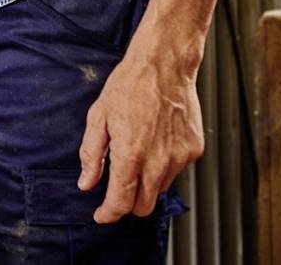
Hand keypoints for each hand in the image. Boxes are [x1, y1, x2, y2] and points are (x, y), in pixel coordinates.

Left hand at [77, 38, 203, 221]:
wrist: (164, 66)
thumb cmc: (129, 86)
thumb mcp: (98, 117)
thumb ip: (91, 154)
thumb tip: (86, 182)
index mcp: (131, 155)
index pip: (121, 202)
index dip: (109, 213)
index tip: (101, 215)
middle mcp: (159, 162)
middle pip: (144, 206)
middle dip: (128, 204)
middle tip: (115, 190)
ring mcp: (180, 158)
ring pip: (160, 189)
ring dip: (145, 183)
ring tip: (136, 152)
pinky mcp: (194, 150)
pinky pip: (176, 170)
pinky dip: (163, 166)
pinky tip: (155, 142)